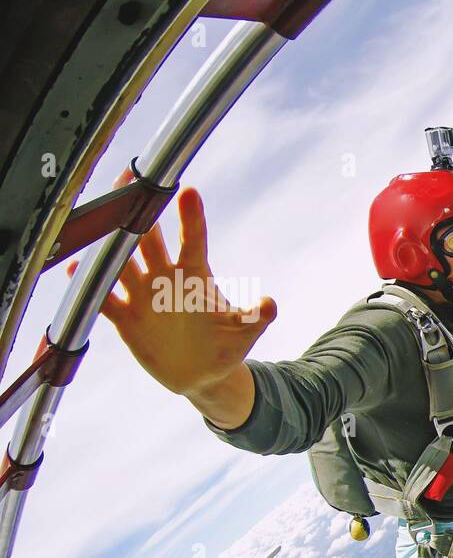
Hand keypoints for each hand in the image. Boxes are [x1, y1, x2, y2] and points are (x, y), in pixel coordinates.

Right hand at [85, 171, 275, 401]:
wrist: (203, 375)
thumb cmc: (227, 345)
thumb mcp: (245, 332)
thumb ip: (256, 317)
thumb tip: (270, 305)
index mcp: (195, 276)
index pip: (193, 240)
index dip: (190, 217)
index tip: (189, 191)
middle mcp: (165, 278)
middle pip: (149, 239)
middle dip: (140, 213)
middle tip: (131, 182)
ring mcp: (143, 295)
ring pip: (122, 261)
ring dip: (110, 243)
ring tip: (99, 219)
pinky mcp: (126, 317)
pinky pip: (103, 297)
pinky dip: (90, 285)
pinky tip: (77, 268)